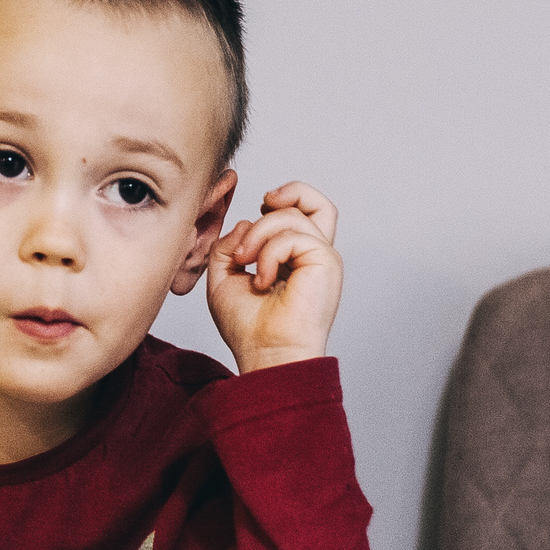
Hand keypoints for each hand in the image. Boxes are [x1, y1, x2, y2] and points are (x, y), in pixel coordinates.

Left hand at [206, 181, 343, 372]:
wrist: (265, 355)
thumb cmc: (248, 328)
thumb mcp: (224, 278)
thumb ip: (229, 246)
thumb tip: (245, 221)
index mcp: (296, 259)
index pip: (304, 213)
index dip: (283, 199)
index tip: (258, 211)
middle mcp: (314, 257)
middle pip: (317, 203)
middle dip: (286, 194)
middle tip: (259, 210)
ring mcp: (323, 259)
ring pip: (294, 216)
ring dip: (259, 234)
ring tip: (245, 264)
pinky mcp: (325, 263)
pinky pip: (294, 236)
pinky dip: (269, 253)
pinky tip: (261, 280)